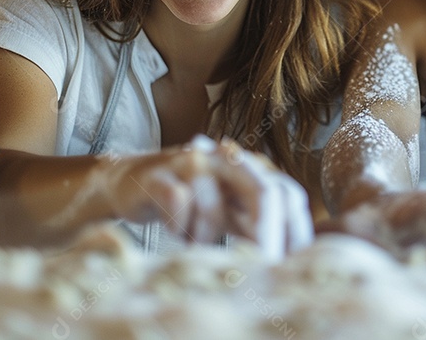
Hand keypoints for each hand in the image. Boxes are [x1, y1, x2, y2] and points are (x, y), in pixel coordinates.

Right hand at [99, 136, 312, 259]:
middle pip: (264, 192)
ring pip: (215, 206)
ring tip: (195, 245)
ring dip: (206, 237)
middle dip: (266, 236)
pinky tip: (175, 232)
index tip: (292, 265)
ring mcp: (192, 163)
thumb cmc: (188, 202)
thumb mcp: (229, 213)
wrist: (130, 181)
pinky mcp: (158, 175)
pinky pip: (178, 203)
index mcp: (251, 169)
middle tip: (262, 267)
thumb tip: (289, 261)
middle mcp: (226, 159)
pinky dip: (179, 227)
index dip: (295, 231)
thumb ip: (258, 227)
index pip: (289, 195)